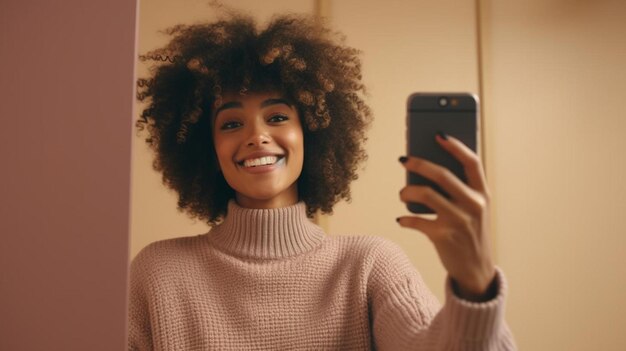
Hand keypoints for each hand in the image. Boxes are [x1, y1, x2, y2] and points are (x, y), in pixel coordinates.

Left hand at [397, 133, 495, 300]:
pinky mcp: (443, 237)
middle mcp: (473, 205)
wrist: (476, 270)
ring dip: (407, 192)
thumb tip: (424, 170)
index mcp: (482, 194)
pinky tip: (402, 219)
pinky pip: (416, 220)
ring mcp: (459, 221)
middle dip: (419, 163)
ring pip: (425, 194)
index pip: (472, 163)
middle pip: (443, 175)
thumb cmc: (470, 233)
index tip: (438, 134)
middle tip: (404, 159)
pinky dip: (405, 219)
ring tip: (402, 194)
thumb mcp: (474, 210)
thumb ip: (459, 191)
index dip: (455, 146)